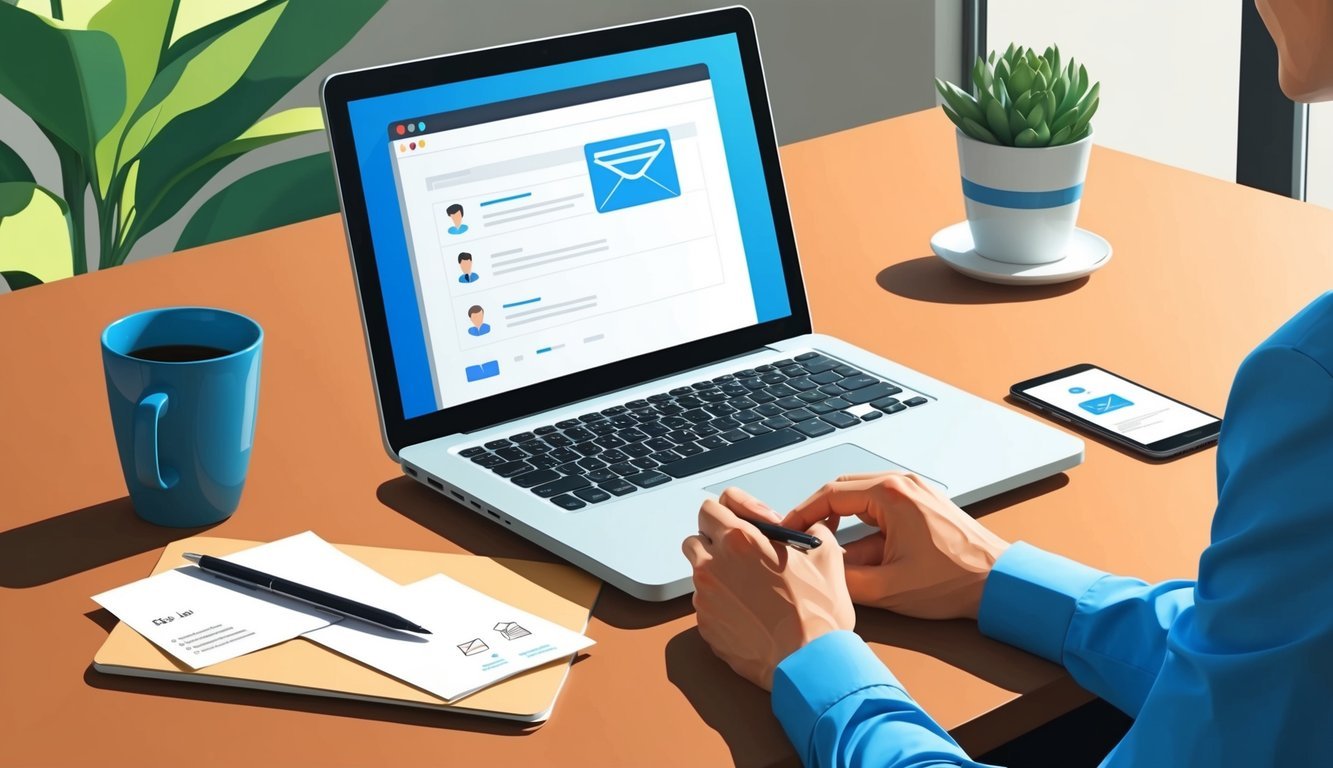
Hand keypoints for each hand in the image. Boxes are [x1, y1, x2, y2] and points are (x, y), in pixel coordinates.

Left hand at [682, 487, 855, 689]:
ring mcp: (706, 598)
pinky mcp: (706, 626)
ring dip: (719, 574)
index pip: (711, 508)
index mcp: (740, 540)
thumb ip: (808, 530)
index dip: (728, 512)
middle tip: (744, 555)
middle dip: (716, 542)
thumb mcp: (825, 555)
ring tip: (752, 588)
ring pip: (700, 573)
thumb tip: (805, 527)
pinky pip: (706, 605)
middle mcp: (713, 565)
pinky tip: (750, 613)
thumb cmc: (817, 612)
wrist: (810, 663)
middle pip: (696, 538)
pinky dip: (722, 604)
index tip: (744, 524)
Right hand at [783, 473, 1009, 620]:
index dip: (801, 513)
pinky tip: (859, 552)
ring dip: (841, 520)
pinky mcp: (921, 502)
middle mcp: (901, 483)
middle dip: (817, 514)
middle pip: (842, 489)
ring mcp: (913, 490)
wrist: (999, 581)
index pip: (829, 494)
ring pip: (860, 497)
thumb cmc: (953, 581)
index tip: (786, 531)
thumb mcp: (888, 587)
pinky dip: (862, 524)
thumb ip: (844, 578)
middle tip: (800, 537)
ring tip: (828, 549)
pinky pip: (880, 505)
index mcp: (890, 495)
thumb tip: (816, 569)